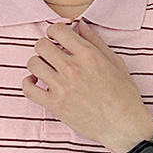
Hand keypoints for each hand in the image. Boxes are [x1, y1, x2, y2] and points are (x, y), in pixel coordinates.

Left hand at [22, 18, 150, 149]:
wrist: (124, 126)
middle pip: (41, 45)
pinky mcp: (55, 105)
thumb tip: (80, 25)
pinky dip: (28, 84)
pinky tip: (37, 83)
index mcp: (88, 55)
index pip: (57, 30)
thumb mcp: (115, 63)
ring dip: (37, 64)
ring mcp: (62, 87)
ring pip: (33, 64)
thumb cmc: (124, 96)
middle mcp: (72, 68)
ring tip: (45, 70)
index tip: (57, 39)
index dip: (54, 32)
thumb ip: (96, 42)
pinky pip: (28, 89)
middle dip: (45, 47)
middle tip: (51, 55)